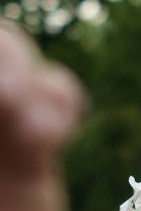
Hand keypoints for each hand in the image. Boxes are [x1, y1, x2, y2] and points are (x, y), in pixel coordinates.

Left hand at [0, 19, 84, 210]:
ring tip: (43, 131)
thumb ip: (14, 152)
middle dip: (2, 58)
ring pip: (17, 60)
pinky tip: (58, 131)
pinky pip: (58, 98)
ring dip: (34, 79)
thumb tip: (8, 106)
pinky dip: (64, 98)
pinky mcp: (33, 151)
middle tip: (7, 97)